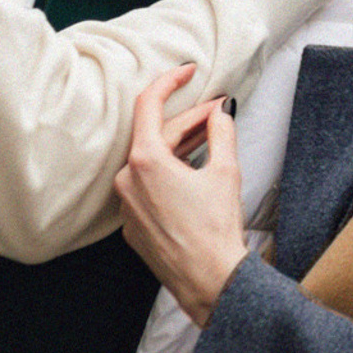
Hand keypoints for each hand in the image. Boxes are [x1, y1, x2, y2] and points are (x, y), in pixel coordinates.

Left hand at [113, 66, 247, 325]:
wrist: (210, 280)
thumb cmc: (216, 228)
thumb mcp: (226, 171)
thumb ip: (220, 131)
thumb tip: (220, 112)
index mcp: (145, 161)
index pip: (149, 104)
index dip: (170, 82)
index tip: (188, 72)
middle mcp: (127, 180)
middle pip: (155, 136)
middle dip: (188, 121)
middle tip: (218, 112)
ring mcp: (126, 205)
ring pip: (151, 163)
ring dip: (178, 147)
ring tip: (208, 137)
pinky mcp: (132, 226)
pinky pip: (147, 189)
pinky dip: (168, 175)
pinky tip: (192, 174)